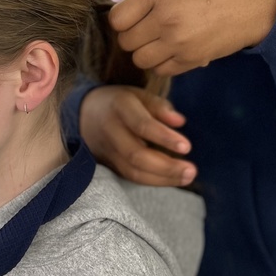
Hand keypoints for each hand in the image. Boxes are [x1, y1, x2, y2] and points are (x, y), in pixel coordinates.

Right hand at [80, 85, 196, 186]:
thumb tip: (180, 122)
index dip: (164, 137)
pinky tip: (173, 179)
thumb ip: (159, 107)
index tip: (187, 147)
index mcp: (119, 107)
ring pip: (133, 171)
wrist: (84, 113)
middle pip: (136, 155)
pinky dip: (153, 181)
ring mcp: (107, 151)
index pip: (142, 125)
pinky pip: (131, 177)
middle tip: (191, 171)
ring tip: (187, 177)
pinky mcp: (108, 165)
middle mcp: (110, 131)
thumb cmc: (120, 102)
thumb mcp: (138, 95)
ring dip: (162, 178)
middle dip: (166, 166)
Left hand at [109, 0, 275, 76]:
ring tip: (161, 40)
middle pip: (126, 41)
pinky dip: (163, 63)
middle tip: (149, 29)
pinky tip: (175, 49)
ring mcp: (179, 41)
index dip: (122, 19)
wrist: (252, 8)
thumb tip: (125, 2)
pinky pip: (160, 70)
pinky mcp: (191, 59)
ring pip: (140, 59)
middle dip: (133, 36)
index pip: (117, 18)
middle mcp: (167, 17)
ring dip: (147, 52)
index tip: (134, 16)